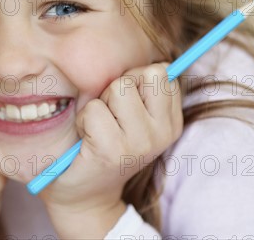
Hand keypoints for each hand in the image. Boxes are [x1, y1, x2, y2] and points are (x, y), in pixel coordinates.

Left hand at [40, 63, 182, 237]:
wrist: (83, 196)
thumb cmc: (102, 145)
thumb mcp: (131, 117)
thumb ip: (143, 89)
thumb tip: (158, 57)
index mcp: (171, 122)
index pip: (162, 72)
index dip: (135, 79)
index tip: (125, 105)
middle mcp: (163, 133)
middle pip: (144, 74)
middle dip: (119, 86)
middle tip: (109, 116)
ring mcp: (141, 143)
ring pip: (119, 88)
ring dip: (99, 104)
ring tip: (96, 127)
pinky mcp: (114, 151)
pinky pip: (94, 110)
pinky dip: (84, 120)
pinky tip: (86, 139)